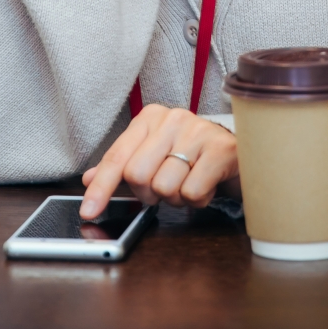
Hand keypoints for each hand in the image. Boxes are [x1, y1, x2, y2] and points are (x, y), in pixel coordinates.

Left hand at [79, 104, 238, 216]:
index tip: (88, 211)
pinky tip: (205, 185)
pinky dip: (196, 199)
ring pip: (164, 187)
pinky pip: (191, 192)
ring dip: (175, 198)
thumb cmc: (192, 156)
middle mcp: (172, 119)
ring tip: (189, 183)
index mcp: (150, 118)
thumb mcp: (154, 156)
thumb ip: (122, 166)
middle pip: (137, 175)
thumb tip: (88, 179)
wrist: (239, 152)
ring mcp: (198, 132)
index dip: (101, 188)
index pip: (117, 157)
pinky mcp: (221, 149)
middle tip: (165, 187)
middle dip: (149, 194)